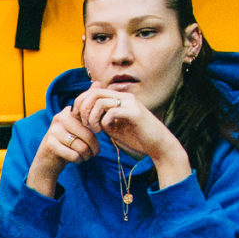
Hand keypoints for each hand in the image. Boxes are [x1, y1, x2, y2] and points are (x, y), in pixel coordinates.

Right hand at [26, 103, 99, 196]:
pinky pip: (74, 155)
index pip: (91, 120)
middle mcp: (60, 118)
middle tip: (94, 153)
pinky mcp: (50, 144)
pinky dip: (78, 160)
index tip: (96, 141)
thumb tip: (107, 121)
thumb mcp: (77, 131)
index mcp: (69, 111)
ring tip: (85, 157)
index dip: (97, 132)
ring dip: (87, 156)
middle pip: (88, 134)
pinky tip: (76, 159)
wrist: (47, 160)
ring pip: (81, 147)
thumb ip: (89, 124)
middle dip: (94, 147)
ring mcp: (54, 130)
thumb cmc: (68, 144)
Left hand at [71, 88, 190, 185]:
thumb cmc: (136, 137)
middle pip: (94, 93)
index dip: (82, 103)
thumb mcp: (113, 126)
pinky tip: (104, 131)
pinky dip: (103, 122)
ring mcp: (131, 103)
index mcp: (119, 98)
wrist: (158, 146)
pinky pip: (111, 112)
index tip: (80, 119)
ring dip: (92, 117)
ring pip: (100, 102)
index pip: (93, 91)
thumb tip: (83, 111)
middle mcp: (125, 97)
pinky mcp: (135, 113)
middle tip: (86, 124)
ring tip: (95, 130)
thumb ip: (101, 117)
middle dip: (84, 109)